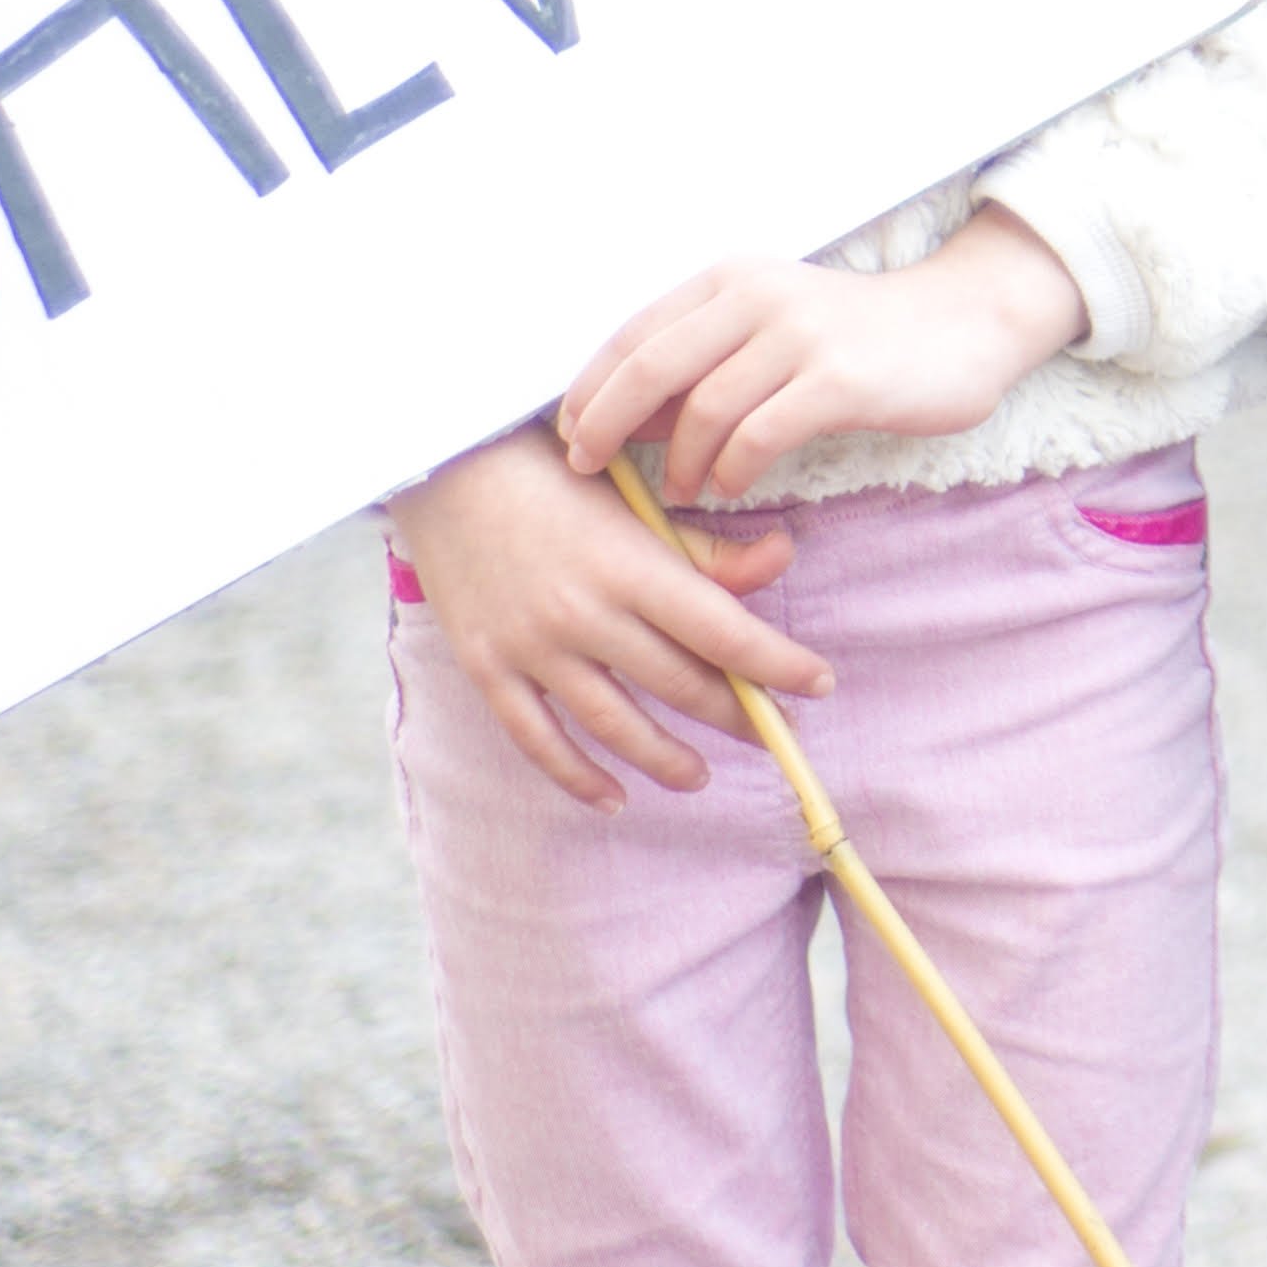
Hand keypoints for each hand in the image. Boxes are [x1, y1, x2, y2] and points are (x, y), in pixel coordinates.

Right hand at [388, 422, 826, 807]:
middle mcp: (583, 613)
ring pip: (615, 724)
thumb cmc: (557, 478)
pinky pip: (538, 740)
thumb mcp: (635, 501)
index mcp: (630, 564)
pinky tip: (613, 798)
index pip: (722, 631)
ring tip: (699, 776)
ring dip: (666, 758)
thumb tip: (783, 560)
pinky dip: (578, 777)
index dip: (778, 664)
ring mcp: (531, 647)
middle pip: (678, 683)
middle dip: (736, 714)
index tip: (820, 684)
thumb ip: (704, 547)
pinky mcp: (487, 669)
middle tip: (776, 734)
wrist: (445, 468)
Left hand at [555, 201, 1089, 505]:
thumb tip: (627, 417)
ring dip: (675, 461)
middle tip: (587, 468)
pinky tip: (730, 486)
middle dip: (605, 425)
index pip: (634, 334)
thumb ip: (706, 360)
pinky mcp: (837, 380)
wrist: (962, 322)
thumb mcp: (773, 327)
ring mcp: (799, 335)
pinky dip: (731, 470)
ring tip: (677, 490)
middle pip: (651, 368)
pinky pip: (758, 437)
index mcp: (731, 279)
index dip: (589, 388)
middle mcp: (757, 297)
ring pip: (703, 409)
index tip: (568, 435)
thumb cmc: (859, 335)